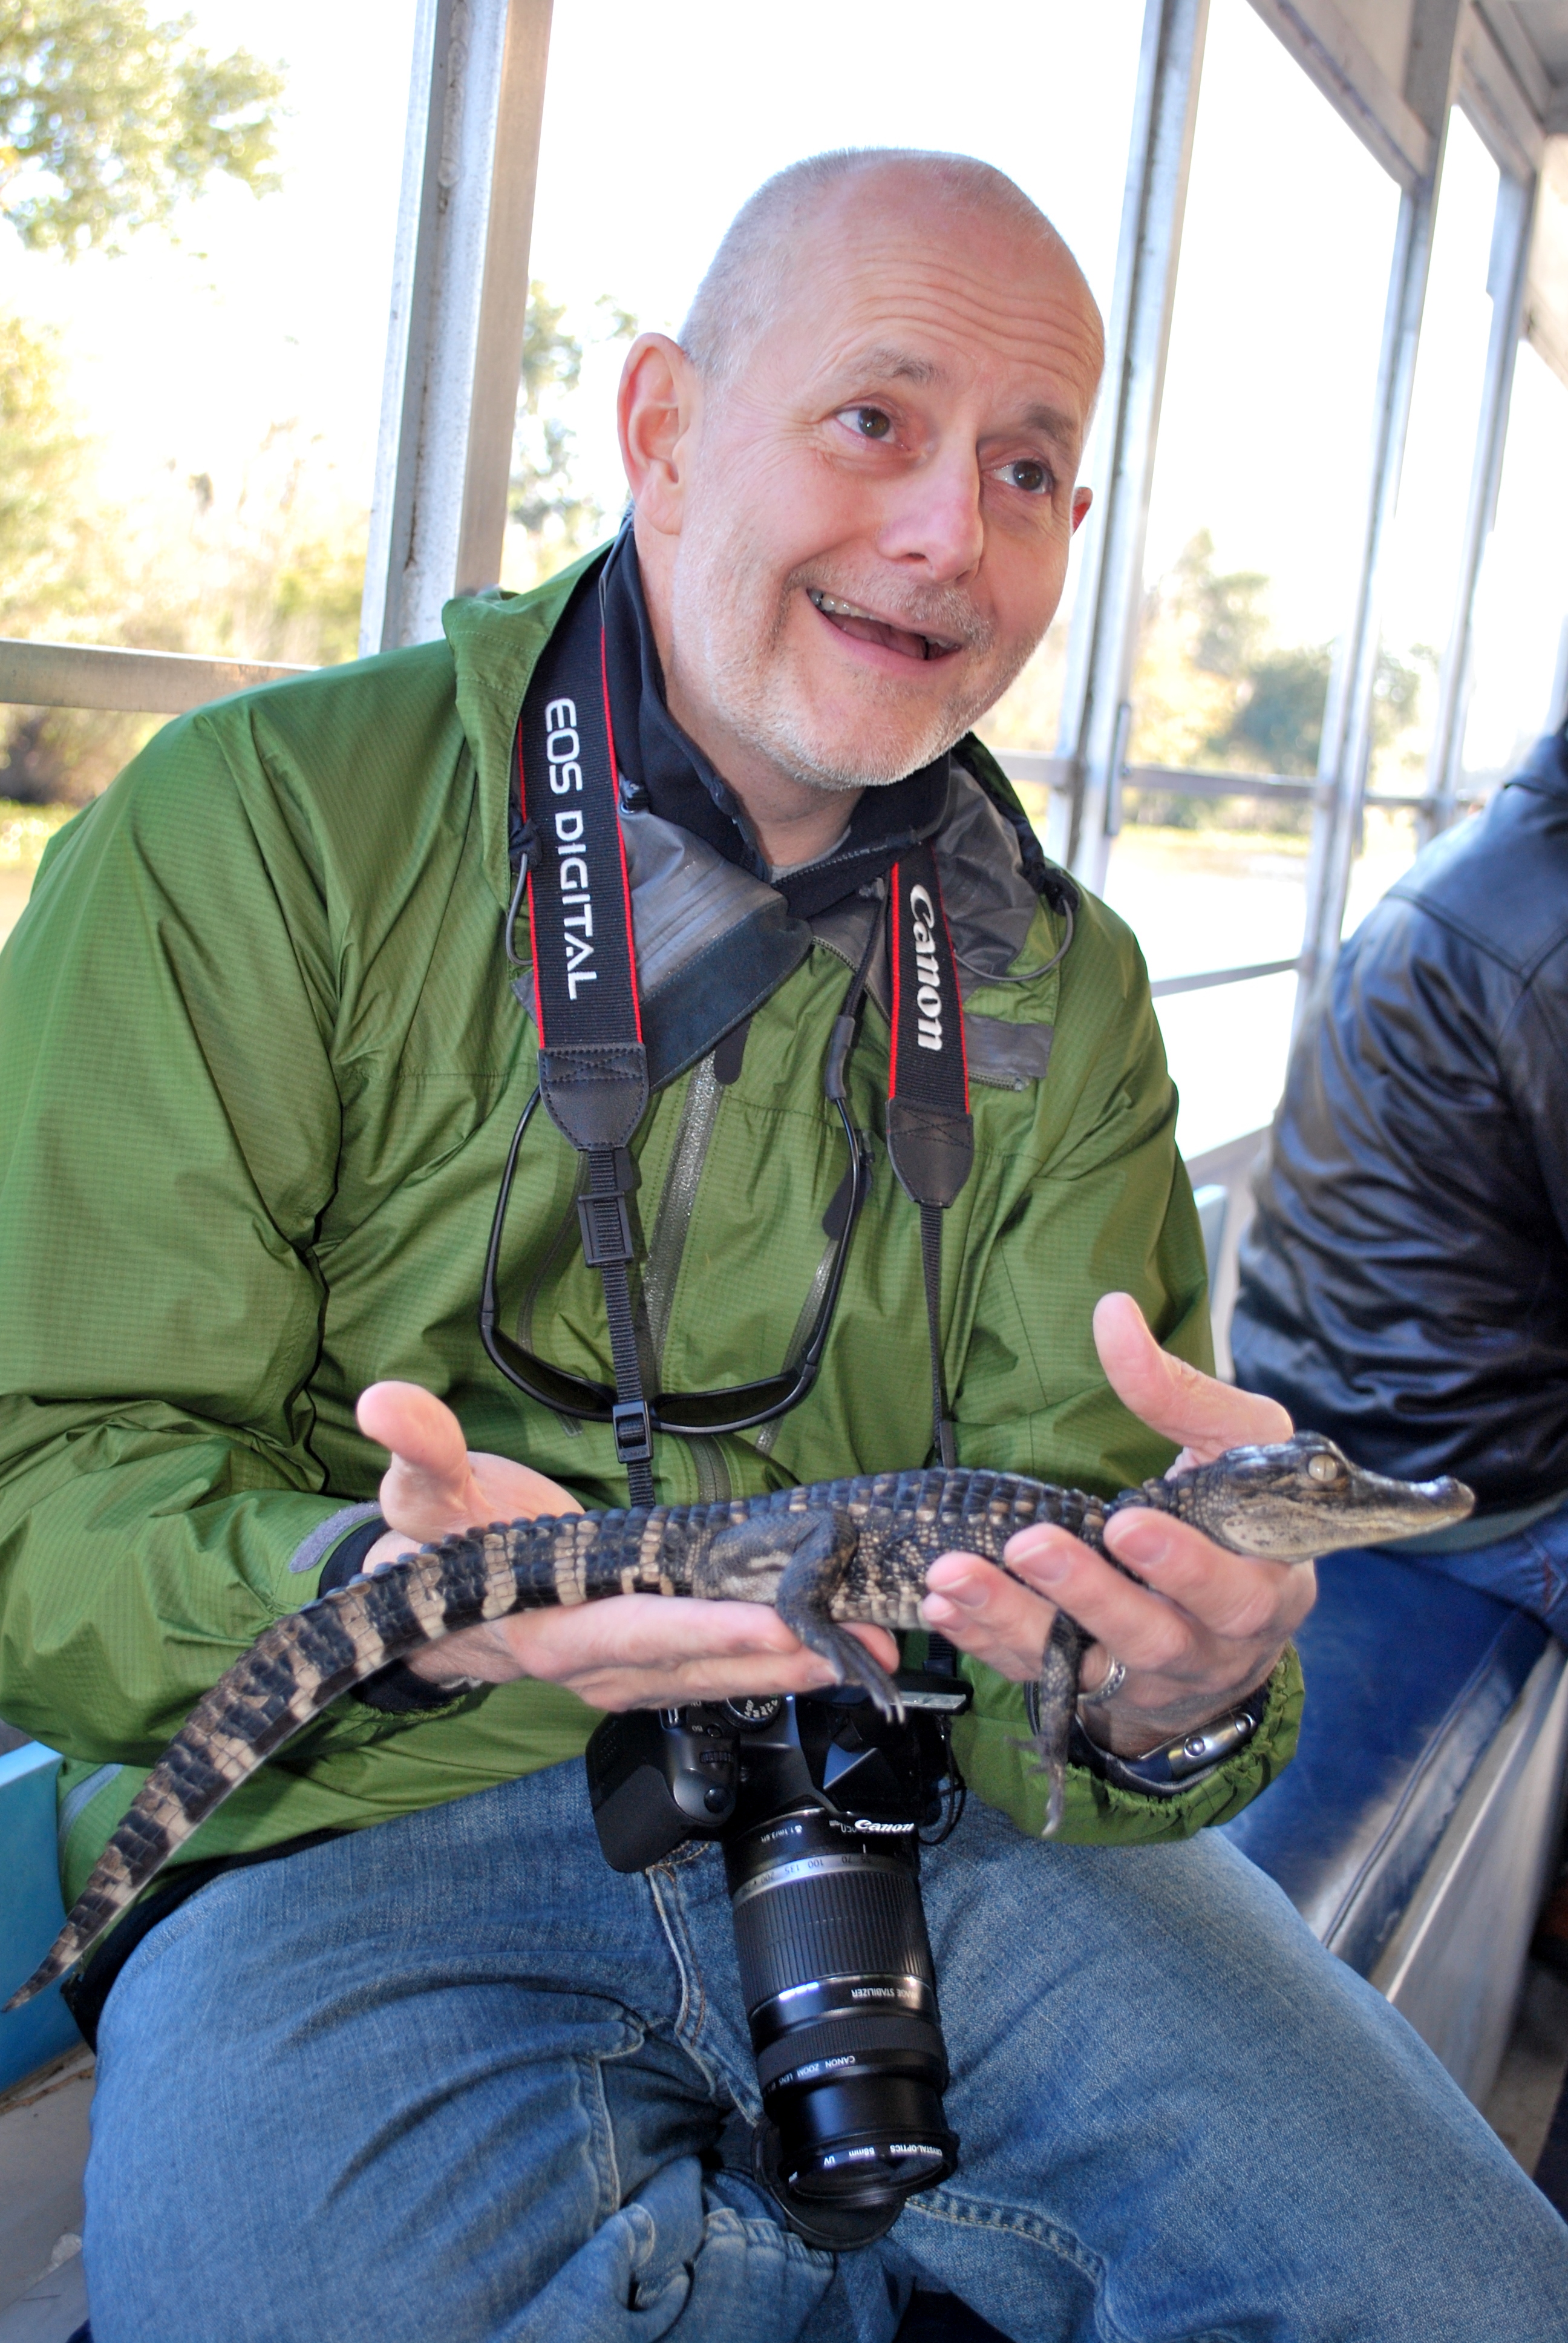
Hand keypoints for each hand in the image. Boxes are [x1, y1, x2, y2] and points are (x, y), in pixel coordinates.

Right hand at [354, 1382, 897, 1707]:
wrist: (420, 1609)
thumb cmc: (433, 1543)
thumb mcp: (419, 1493)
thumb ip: (416, 1451)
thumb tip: (383, 1402)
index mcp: (549, 1631)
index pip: (640, 1631)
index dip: (710, 1628)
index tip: (781, 1621)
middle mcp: (594, 1669)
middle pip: (700, 1663)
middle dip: (785, 1655)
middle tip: (866, 1641)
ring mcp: (624, 1679)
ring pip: (721, 1676)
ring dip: (798, 1668)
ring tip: (876, 1650)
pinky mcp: (647, 1671)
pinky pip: (720, 1671)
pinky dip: (777, 1663)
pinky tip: (835, 1649)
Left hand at [919, 1294, 1314, 1755]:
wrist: (1234, 1623)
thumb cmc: (1243, 1515)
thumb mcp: (1238, 1444)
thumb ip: (1178, 1391)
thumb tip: (1112, 1312)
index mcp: (1259, 1587)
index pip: (1228, 1588)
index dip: (1181, 1564)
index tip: (1127, 1523)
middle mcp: (1205, 1644)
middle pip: (1148, 1634)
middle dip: (1088, 1593)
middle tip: (1029, 1546)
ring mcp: (1143, 1674)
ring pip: (1082, 1665)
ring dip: (1013, 1620)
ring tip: (952, 1577)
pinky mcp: (1091, 1687)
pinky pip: (1036, 1675)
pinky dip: (986, 1642)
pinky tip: (943, 1607)